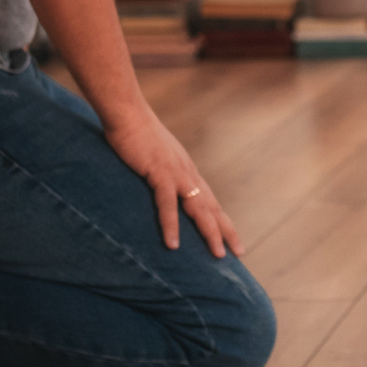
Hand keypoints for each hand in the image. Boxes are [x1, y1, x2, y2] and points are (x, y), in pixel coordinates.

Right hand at [104, 105, 242, 257]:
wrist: (127, 112)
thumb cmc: (136, 133)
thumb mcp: (155, 155)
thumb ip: (161, 171)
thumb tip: (159, 184)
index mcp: (187, 171)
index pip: (210, 200)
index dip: (222, 221)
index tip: (232, 239)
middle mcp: (188, 173)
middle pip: (212, 207)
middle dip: (226, 231)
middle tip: (239, 253)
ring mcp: (176, 173)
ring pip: (198, 208)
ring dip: (208, 232)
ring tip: (218, 254)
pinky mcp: (159, 172)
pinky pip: (167, 203)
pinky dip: (171, 224)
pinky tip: (173, 244)